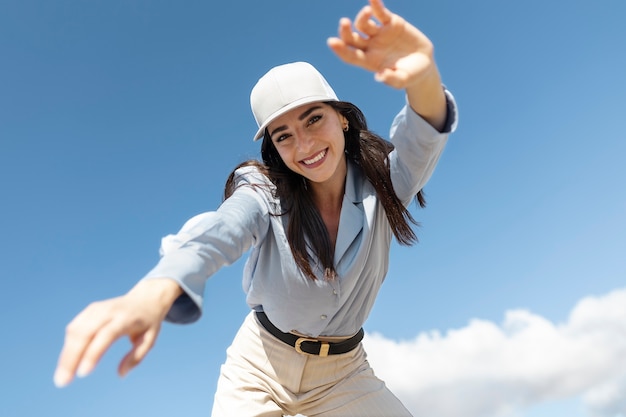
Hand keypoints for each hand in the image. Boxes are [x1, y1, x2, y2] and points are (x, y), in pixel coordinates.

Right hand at [53, 278, 181, 387]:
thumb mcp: (149, 339)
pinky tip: (67, 362)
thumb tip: (120, 374)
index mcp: (126, 318)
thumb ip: (136, 357)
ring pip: (75, 330)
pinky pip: (74, 328)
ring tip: (62, 377)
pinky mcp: (89, 310)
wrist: (145, 298)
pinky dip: (68, 345)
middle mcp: (109, 311)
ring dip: (66, 354)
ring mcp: (97, 309)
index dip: (93, 353)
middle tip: (63, 382)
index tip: (83, 373)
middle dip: (71, 358)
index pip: (106, 335)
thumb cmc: (148, 323)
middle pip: (85, 333)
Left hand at [328, 0, 446, 128]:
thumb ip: (392, 79)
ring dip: (362, 17)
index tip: (332, 42)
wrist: (424, 63)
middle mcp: (370, 46)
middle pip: (352, 38)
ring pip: (364, 24)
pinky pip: (381, 12)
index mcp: (369, 61)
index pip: (350, 55)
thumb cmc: (411, 75)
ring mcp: (379, 33)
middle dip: (345, 31)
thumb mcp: (403, 80)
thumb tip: (380, 76)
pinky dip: (376, 5)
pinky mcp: (391, 23)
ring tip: (367, 11)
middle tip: (344, 23)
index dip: (341, 49)